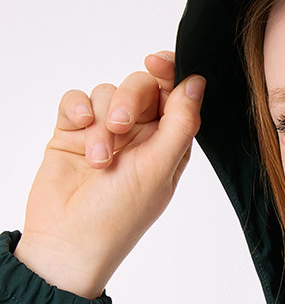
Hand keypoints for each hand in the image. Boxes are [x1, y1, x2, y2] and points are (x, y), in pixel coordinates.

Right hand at [15, 52, 204, 297]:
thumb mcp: (159, 169)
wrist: (67, 241)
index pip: (175, 95)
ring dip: (102, 120)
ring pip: (107, 93)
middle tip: (121, 127)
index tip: (155, 62)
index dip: (169, 72)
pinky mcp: (72, 134)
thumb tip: (197, 82)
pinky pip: (76, 100)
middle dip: (130, 99)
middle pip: (141, 88)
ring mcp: (104, 134)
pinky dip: (77, 109)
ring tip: (99, 158)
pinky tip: (78, 130)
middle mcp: (139, 137)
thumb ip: (180, 123)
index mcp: (168, 145)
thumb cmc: (118, 216)